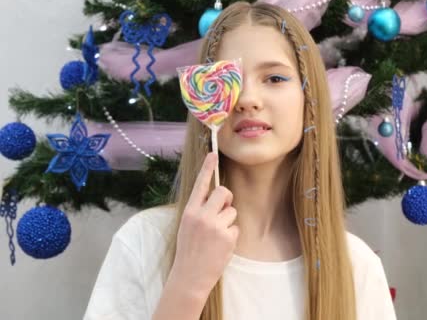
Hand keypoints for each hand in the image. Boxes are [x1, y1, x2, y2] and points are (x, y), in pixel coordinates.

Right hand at [169, 153, 238, 295]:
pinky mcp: (227, 237)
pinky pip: (235, 227)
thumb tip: (215, 196)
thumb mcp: (187, 226)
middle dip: (227, 199)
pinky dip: (231, 236)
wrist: (189, 276)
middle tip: (222, 210)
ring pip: (232, 211)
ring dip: (228, 221)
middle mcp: (201, 215)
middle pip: (224, 192)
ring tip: (216, 236)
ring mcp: (215, 226)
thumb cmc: (189, 250)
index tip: (213, 153)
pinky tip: (221, 246)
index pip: (200, 185)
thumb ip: (199, 210)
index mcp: (189, 211)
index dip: (207, 168)